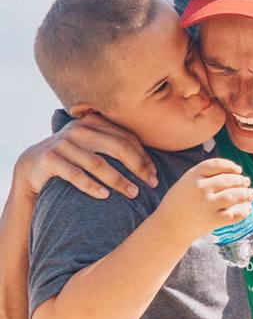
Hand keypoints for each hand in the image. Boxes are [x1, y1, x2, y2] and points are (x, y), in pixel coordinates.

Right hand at [13, 113, 157, 200]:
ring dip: (118, 180)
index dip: (143, 157)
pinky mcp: (49, 159)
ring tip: (133, 193)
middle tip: (152, 183)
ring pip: (98, 163)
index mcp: (94, 122)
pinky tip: (105, 196)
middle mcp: (79, 129)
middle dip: (138, 167)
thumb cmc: (72, 157)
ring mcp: (63, 143)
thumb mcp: (92, 145)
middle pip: (117, 148)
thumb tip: (150, 162)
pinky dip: (92, 185)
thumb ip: (114, 144)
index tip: (154, 174)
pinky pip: (75, 175)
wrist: (31, 165)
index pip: (126, 138)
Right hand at [155, 158, 252, 243]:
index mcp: (193, 175)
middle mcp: (201, 188)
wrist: (168, 227)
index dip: (231, 166)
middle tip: (246, 183)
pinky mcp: (211, 220)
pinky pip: (233, 214)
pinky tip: (247, 209)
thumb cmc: (178, 203)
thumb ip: (204, 175)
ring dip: (246, 194)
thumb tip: (233, 173)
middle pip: (228, 180)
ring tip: (251, 194)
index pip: (217, 164)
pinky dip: (243, 211)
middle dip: (241, 181)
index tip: (238, 170)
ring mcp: (207, 204)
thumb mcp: (186, 182)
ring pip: (234, 196)